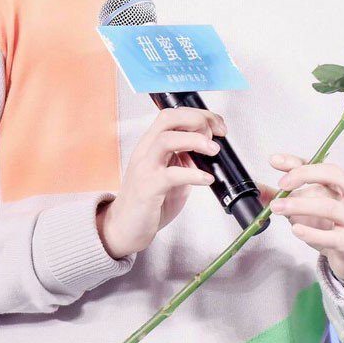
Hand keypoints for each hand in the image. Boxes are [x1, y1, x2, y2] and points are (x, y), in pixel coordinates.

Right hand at [97, 107, 226, 258]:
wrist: (125, 227)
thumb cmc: (148, 201)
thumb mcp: (170, 173)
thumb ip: (185, 159)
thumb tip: (210, 149)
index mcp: (151, 144)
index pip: (173, 115)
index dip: (199, 115)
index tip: (219, 125)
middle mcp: (146, 151)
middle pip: (168, 118)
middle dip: (197, 119)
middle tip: (216, 133)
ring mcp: (145, 168)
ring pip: (166, 140)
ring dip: (195, 140)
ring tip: (214, 150)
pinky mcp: (148, 188)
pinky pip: (171, 175)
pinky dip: (194, 173)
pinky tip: (207, 179)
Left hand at [264, 153, 343, 281]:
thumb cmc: (333, 227)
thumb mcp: (310, 207)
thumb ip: (287, 197)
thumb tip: (260, 191)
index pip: (320, 164)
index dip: (295, 162)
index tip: (274, 161)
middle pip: (332, 175)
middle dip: (304, 175)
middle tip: (281, 184)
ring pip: (329, 207)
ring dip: (299, 205)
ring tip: (277, 208)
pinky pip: (331, 236)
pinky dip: (311, 233)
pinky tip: (296, 230)